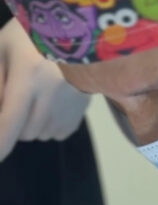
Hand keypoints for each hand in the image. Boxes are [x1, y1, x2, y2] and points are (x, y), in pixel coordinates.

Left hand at [0, 18, 88, 159]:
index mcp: (29, 76)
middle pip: (24, 133)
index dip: (0, 144)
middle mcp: (51, 97)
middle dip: (16, 123)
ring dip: (32, 123)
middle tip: (19, 98)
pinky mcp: (79, 116)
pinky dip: (48, 124)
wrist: (79, 35)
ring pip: (39, 135)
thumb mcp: (4, 49)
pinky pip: (55, 133)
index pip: (9, 123)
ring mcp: (68, 109)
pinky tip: (51, 102)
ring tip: (37, 95)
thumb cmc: (33, 38)